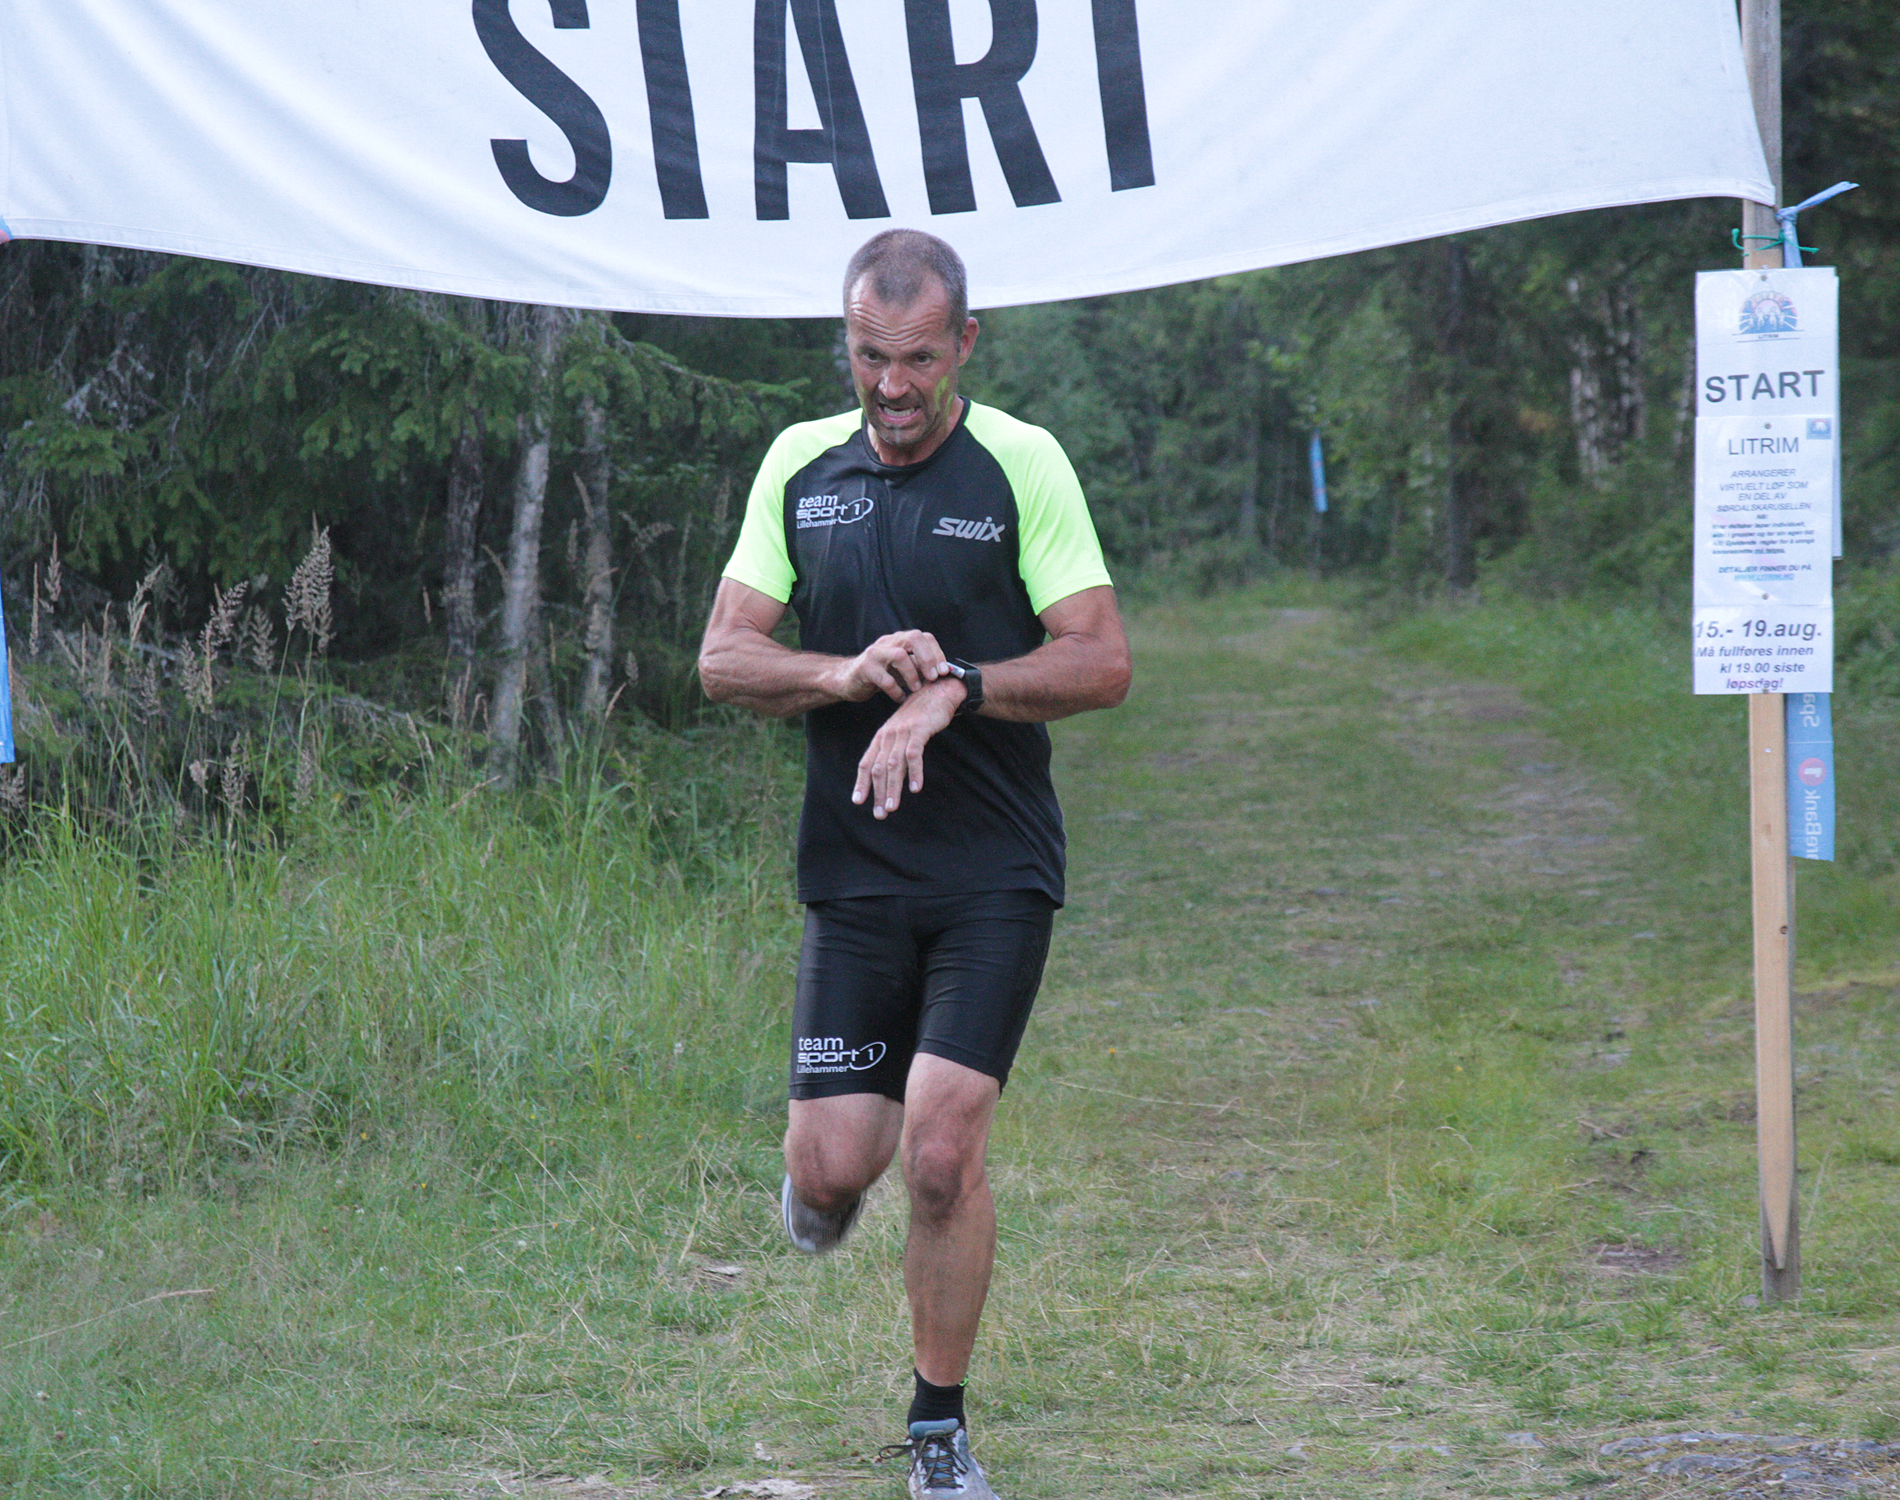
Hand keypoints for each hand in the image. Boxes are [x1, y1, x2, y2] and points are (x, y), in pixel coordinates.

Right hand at [834, 630, 951, 703]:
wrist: (848, 680)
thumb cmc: (880, 674)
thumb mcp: (902, 669)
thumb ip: (919, 667)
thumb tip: (943, 673)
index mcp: (900, 640)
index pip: (924, 637)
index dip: (937, 653)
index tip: (943, 672)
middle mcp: (888, 642)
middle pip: (913, 638)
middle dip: (928, 658)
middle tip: (933, 677)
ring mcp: (875, 654)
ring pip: (899, 655)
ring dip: (912, 674)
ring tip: (916, 688)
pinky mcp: (864, 668)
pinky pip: (884, 679)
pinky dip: (896, 691)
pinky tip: (900, 698)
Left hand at [852, 677, 965, 818]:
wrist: (937, 692)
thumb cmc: (920, 717)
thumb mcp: (901, 733)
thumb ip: (894, 752)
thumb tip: (889, 776)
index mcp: (881, 738)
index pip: (866, 763)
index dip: (861, 783)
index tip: (858, 802)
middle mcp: (888, 736)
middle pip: (879, 769)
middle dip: (877, 793)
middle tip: (880, 814)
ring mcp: (903, 733)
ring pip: (894, 766)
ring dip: (893, 788)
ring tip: (892, 807)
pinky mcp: (918, 731)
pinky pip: (914, 755)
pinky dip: (914, 773)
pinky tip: (916, 788)